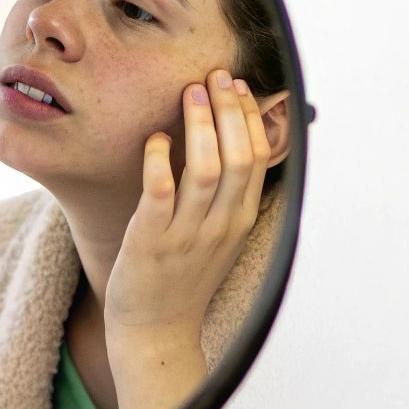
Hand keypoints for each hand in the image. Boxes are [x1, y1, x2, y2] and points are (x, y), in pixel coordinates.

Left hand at [102, 70, 272, 408]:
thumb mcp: (220, 236)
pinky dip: (160, 161)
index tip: (237, 85)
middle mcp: (220, 225)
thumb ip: (229, 194)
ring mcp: (187, 234)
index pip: (258, 157)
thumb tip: (231, 141)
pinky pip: (159, 193)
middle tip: (215, 75)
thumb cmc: (184, 278)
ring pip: (205, 169)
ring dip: (201, 125)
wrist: (156, 332)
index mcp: (240, 219)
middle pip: (238, 156)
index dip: (250, 116)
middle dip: (229, 109)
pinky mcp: (151, 241)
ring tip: (191, 92)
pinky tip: (156, 139)